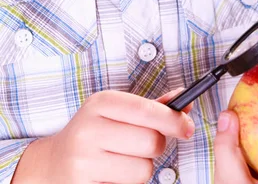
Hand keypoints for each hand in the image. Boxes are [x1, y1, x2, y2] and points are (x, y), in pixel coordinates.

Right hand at [12, 88, 193, 183]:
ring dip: (142, 168)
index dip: (173, 120)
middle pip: (151, 142)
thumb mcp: (117, 111)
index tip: (187, 127)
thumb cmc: (94, 132)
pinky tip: (112, 174)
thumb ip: (152, 106)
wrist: (52, 163)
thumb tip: (185, 100)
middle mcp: (90, 128)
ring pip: (144, 169)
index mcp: (100, 103)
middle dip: (155, 146)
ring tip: (123, 160)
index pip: (147, 110)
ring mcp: (84, 160)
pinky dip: (128, 182)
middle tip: (140, 145)